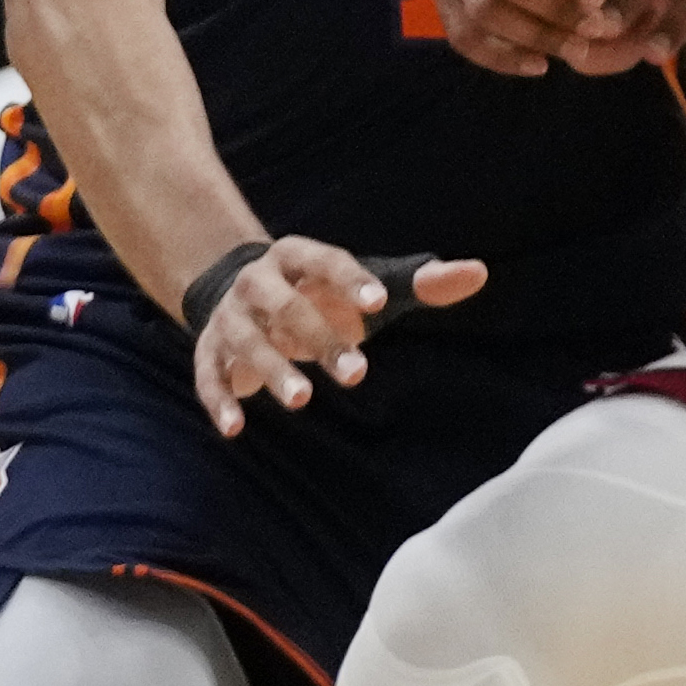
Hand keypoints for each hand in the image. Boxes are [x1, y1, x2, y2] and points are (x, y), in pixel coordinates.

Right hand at [192, 237, 487, 437]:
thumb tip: (478, 273)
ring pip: (247, 341)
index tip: (379, 303)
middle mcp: (257, 283)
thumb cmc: (318, 293)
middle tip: (358, 374)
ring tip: (303, 400)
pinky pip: (207, 375)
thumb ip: (417, 283)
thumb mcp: (362, 286)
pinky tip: (235, 428)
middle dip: (320, 338)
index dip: (351, 280)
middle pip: (287, 305)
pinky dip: (219, 399)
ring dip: (272, 369)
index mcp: (296, 256)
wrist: (236, 290)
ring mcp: (230, 317)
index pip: (324, 261)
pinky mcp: (210, 351)